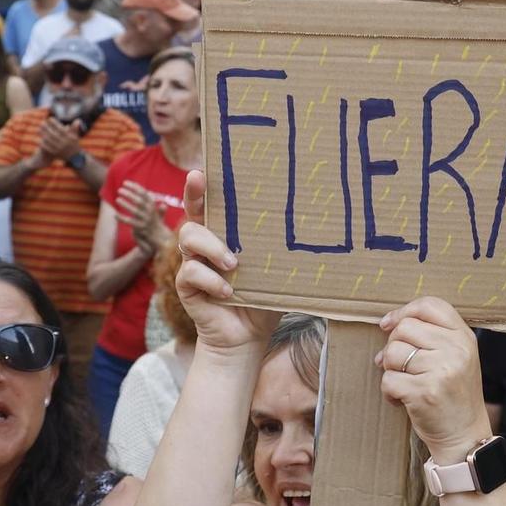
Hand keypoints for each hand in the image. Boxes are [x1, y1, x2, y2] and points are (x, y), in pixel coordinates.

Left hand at [35, 115, 82, 165]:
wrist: (74, 157)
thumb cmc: (74, 143)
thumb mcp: (75, 136)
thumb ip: (75, 128)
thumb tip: (78, 120)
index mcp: (69, 138)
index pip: (60, 129)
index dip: (54, 123)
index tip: (49, 118)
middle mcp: (64, 143)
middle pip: (53, 134)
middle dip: (46, 128)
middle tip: (42, 123)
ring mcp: (59, 149)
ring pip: (49, 141)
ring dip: (43, 134)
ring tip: (39, 129)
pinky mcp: (55, 153)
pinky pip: (47, 148)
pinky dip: (43, 143)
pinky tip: (39, 139)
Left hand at [119, 181, 168, 255]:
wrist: (160, 240)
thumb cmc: (156, 224)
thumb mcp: (157, 212)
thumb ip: (150, 201)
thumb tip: (148, 193)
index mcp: (153, 206)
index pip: (144, 193)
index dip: (134, 187)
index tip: (125, 182)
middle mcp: (151, 212)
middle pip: (139, 200)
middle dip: (129, 194)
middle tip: (119, 190)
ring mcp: (146, 220)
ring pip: (135, 211)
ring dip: (125, 204)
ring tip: (117, 200)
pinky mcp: (142, 229)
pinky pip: (131, 222)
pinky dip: (122, 218)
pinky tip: (115, 215)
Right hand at [171, 170, 281, 353]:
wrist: (248, 337)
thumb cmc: (265, 297)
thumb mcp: (277, 270)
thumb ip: (282, 249)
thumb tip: (319, 224)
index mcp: (226, 235)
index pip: (212, 205)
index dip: (203, 186)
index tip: (203, 168)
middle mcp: (205, 245)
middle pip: (192, 213)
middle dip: (194, 194)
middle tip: (199, 179)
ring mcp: (193, 263)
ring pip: (188, 237)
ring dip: (211, 245)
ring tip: (233, 263)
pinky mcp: (187, 286)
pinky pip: (190, 272)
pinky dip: (212, 280)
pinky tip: (228, 292)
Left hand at [375, 297, 488, 461]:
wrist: (465, 437)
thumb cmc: (454, 395)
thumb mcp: (456, 358)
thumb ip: (432, 336)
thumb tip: (388, 323)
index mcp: (464, 338)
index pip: (430, 305)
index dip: (404, 311)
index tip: (390, 325)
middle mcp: (456, 351)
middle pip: (405, 328)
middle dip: (394, 347)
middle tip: (402, 367)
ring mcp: (441, 371)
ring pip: (393, 353)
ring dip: (390, 370)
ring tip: (405, 384)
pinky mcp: (424, 393)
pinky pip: (388, 380)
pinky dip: (389, 392)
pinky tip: (402, 400)